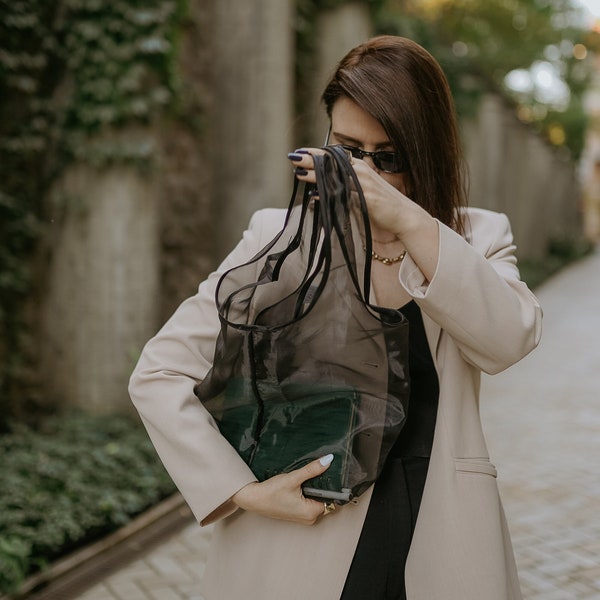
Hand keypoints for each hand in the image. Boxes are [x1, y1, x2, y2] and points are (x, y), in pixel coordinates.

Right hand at [231, 454, 334, 524]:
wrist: (254, 499)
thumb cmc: (271, 492)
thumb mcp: (293, 478)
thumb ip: (312, 470)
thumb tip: (328, 461)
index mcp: (312, 512)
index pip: (331, 497)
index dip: (328, 484)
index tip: (324, 474)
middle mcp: (309, 518)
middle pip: (324, 498)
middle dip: (319, 487)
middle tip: (308, 478)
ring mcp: (303, 517)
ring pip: (316, 499)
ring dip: (311, 490)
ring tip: (301, 482)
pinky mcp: (297, 514)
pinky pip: (308, 502)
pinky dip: (305, 494)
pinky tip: (297, 487)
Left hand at [288, 148, 411, 235]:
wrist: (404, 215)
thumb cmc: (382, 204)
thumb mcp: (362, 191)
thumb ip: (344, 186)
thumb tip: (318, 189)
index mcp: (360, 167)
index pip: (334, 156)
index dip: (316, 154)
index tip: (299, 152)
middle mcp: (361, 172)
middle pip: (332, 163)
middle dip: (311, 159)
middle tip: (293, 157)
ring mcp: (364, 185)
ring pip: (335, 176)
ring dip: (316, 174)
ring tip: (299, 172)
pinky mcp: (366, 199)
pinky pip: (343, 195)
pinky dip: (327, 195)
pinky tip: (314, 196)